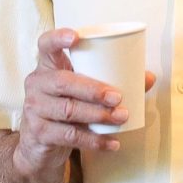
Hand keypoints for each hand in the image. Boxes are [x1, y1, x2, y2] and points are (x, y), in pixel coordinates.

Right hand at [16, 29, 151, 165]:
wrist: (39, 146)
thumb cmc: (66, 109)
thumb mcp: (81, 93)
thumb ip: (111, 82)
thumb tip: (148, 77)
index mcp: (47, 67)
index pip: (45, 45)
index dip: (58, 38)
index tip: (76, 36)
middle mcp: (36, 84)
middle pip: (63, 82)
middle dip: (93, 89)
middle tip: (118, 97)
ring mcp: (34, 108)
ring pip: (68, 110)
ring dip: (98, 115)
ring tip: (121, 117)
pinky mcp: (39, 132)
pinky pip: (70, 136)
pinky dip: (94, 140)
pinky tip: (112, 142)